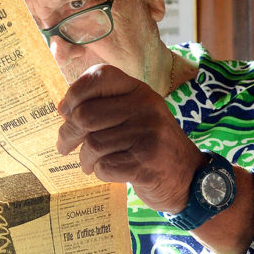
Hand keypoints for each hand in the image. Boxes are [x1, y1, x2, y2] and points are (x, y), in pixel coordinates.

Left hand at [56, 64, 201, 212]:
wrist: (189, 177)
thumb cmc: (152, 146)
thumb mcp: (136, 116)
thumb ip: (106, 107)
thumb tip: (63, 108)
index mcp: (139, 91)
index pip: (99, 76)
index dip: (74, 94)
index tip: (65, 113)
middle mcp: (145, 107)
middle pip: (86, 115)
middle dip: (68, 134)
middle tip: (65, 146)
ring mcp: (148, 135)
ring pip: (93, 144)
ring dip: (85, 159)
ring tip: (90, 164)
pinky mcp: (146, 163)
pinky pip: (105, 167)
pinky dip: (100, 173)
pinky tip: (109, 172)